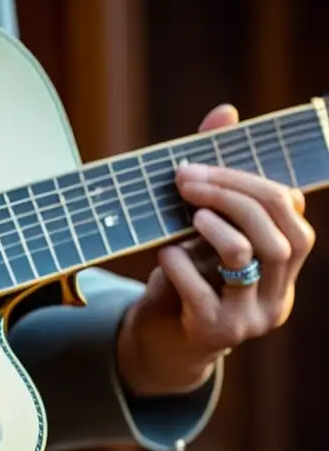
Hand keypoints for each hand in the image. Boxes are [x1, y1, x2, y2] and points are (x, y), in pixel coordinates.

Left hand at [116, 104, 315, 395]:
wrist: (160, 339)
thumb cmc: (188, 276)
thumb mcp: (204, 229)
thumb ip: (218, 176)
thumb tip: (226, 111)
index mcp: (284, 265)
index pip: (291, 214)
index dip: (253, 184)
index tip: (204, 166)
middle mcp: (277, 294)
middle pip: (278, 235)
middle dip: (232, 199)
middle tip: (187, 181)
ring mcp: (249, 320)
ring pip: (248, 260)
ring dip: (216, 229)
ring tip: (187, 216)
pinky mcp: (213, 333)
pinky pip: (203, 293)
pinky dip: (181, 266)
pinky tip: (164, 254)